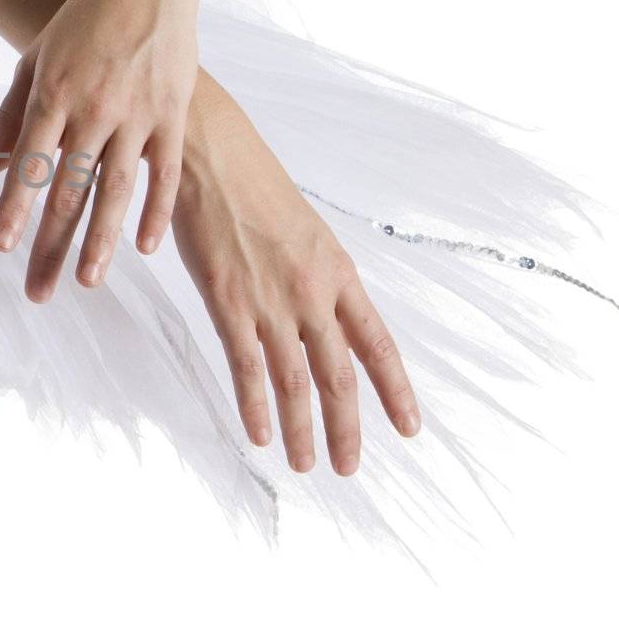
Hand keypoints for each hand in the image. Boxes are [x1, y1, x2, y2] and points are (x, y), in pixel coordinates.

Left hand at [0, 0, 198, 300]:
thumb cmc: (82, 19)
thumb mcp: (34, 58)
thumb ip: (10, 115)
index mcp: (53, 94)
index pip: (28, 165)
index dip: (14, 208)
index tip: (2, 245)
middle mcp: (93, 109)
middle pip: (68, 190)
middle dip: (50, 244)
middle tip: (39, 290)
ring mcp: (138, 113)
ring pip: (116, 191)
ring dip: (101, 242)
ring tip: (87, 281)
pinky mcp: (173, 113)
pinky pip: (165, 174)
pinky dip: (156, 213)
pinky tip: (146, 249)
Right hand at [171, 80, 420, 474]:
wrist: (210, 152)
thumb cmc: (250, 182)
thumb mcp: (302, 228)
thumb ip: (315, 274)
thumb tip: (322, 311)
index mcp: (338, 271)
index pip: (376, 344)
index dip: (394, 390)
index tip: (408, 427)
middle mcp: (313, 292)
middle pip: (339, 375)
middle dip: (347, 427)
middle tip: (348, 467)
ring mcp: (271, 300)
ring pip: (296, 380)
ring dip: (302, 429)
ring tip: (306, 464)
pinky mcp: (228, 301)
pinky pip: (248, 366)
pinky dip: (255, 405)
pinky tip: (258, 433)